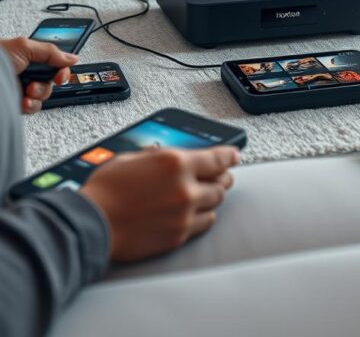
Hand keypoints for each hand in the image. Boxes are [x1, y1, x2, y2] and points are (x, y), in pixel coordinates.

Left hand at [0, 37, 77, 113]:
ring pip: (44, 96)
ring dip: (39, 94)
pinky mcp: (17, 103)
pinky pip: (33, 107)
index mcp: (30, 56)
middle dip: (47, 83)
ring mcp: (22, 88)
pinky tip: (24, 101)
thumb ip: (50, 52)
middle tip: (37, 82)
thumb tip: (71, 57)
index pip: (55, 63)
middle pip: (51, 81)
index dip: (62, 70)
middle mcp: (27, 72)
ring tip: (28, 91)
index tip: (61, 76)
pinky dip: (31, 105)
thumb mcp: (24, 47)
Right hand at [82, 145, 239, 260]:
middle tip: (221, 175)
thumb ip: (158, 157)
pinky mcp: (178, 236)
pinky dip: (204, 217)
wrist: (92, 224)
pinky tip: (197, 213)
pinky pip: (203, 225)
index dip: (229, 155)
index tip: (235, 154)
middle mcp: (186, 189)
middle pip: (221, 183)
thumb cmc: (106, 189)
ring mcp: (184, 215)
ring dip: (213, 197)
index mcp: (176, 163)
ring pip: (215, 205)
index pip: (217, 158)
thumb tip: (169, 155)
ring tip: (208, 193)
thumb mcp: (133, 158)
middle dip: (222, 177)